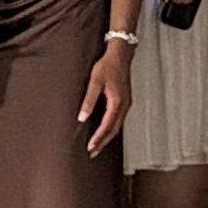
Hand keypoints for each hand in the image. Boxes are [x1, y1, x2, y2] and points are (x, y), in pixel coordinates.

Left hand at [79, 39, 131, 154]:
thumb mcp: (95, 81)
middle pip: (114, 130)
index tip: (90, 148)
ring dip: (107, 137)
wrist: (121, 54)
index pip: (107, 126)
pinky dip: (111, 128)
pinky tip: (105, 131)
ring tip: (97, 146)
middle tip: (92, 153)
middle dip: (103, 142)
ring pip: (117, 126)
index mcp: (117, 102)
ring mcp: (126, 104)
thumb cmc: (107, 66)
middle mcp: (124, 106)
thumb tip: (81, 117)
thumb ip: (89, 100)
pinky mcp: (125, 101)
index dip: (98, 138)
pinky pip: (119, 120)